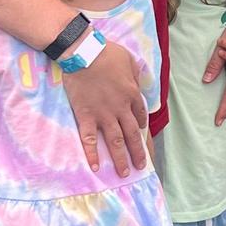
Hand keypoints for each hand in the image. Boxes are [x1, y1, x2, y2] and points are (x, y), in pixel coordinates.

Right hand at [62, 39, 147, 174]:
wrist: (83, 54)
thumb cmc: (106, 53)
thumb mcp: (129, 59)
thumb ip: (134, 73)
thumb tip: (137, 80)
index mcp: (132, 94)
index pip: (140, 115)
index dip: (140, 126)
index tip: (140, 133)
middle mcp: (120, 108)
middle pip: (131, 134)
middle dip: (137, 152)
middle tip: (141, 165)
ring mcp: (103, 115)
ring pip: (115, 141)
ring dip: (121, 159)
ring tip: (124, 173)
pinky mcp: (86, 116)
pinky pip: (89, 139)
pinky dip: (92, 153)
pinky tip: (95, 166)